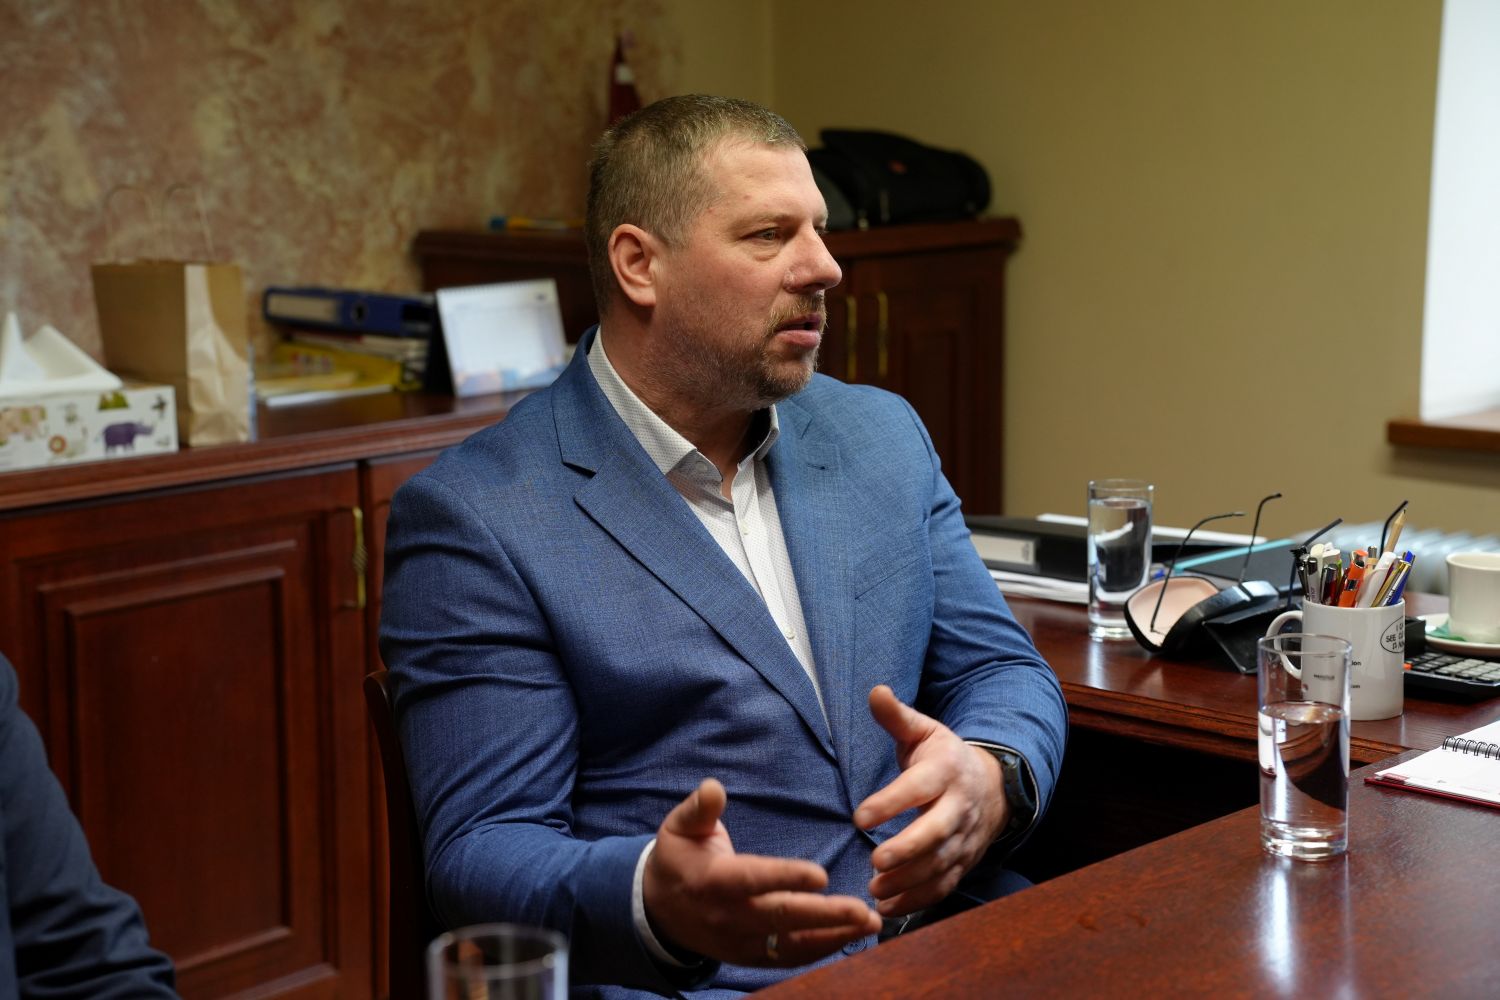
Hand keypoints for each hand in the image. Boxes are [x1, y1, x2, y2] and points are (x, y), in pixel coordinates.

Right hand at [644, 778, 881, 966]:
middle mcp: (729, 916)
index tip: (820, 875)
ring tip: (870, 923)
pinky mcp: (749, 957)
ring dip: (833, 936)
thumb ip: (700, 809)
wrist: (656, 911)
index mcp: (714, 880)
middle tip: (863, 910)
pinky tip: (850, 938)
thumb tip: (714, 787)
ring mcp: (740, 941)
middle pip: (782, 918)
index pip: (754, 879)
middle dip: (825, 916)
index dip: (786, 878)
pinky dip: (820, 951)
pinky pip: (788, 958)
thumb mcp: (678, 827)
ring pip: (791, 944)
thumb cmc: (677, 860)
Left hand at [854, 685, 1008, 917]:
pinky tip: (888, 907)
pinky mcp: (963, 862)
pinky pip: (944, 885)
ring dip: (909, 881)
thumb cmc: (943, 757)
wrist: (991, 787)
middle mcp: (959, 806)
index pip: (919, 787)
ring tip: (875, 890)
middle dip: (908, 849)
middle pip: (937, 832)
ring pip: (941, 864)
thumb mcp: (924, 731)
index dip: (891, 802)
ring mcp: (964, 838)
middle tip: (876, 862)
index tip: (859, 817)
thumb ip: (896, 717)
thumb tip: (874, 690)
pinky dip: (919, 900)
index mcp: (946, 770)